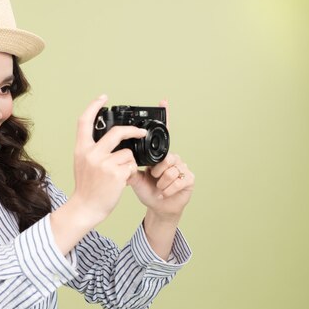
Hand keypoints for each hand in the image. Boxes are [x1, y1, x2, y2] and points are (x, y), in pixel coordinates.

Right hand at [69, 94, 147, 225]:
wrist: (85, 208)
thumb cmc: (86, 188)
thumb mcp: (82, 163)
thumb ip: (92, 150)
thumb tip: (112, 139)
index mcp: (81, 149)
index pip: (84, 121)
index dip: (94, 106)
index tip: (103, 97)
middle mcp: (91, 154)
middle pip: (117, 132)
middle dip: (133, 130)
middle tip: (140, 132)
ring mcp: (104, 164)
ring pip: (128, 153)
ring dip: (130, 163)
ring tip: (121, 174)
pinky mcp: (116, 174)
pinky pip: (132, 166)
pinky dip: (131, 173)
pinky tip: (122, 181)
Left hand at [127, 100, 194, 220]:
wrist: (159, 208)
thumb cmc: (148, 190)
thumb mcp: (134, 178)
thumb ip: (128, 167)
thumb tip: (118, 158)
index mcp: (159, 154)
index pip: (162, 134)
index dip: (164, 117)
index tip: (163, 100)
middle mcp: (172, 157)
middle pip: (165, 157)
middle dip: (157, 171)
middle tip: (153, 178)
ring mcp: (182, 167)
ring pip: (170, 170)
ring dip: (161, 182)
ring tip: (158, 187)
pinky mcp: (189, 178)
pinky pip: (177, 180)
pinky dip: (168, 189)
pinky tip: (165, 193)